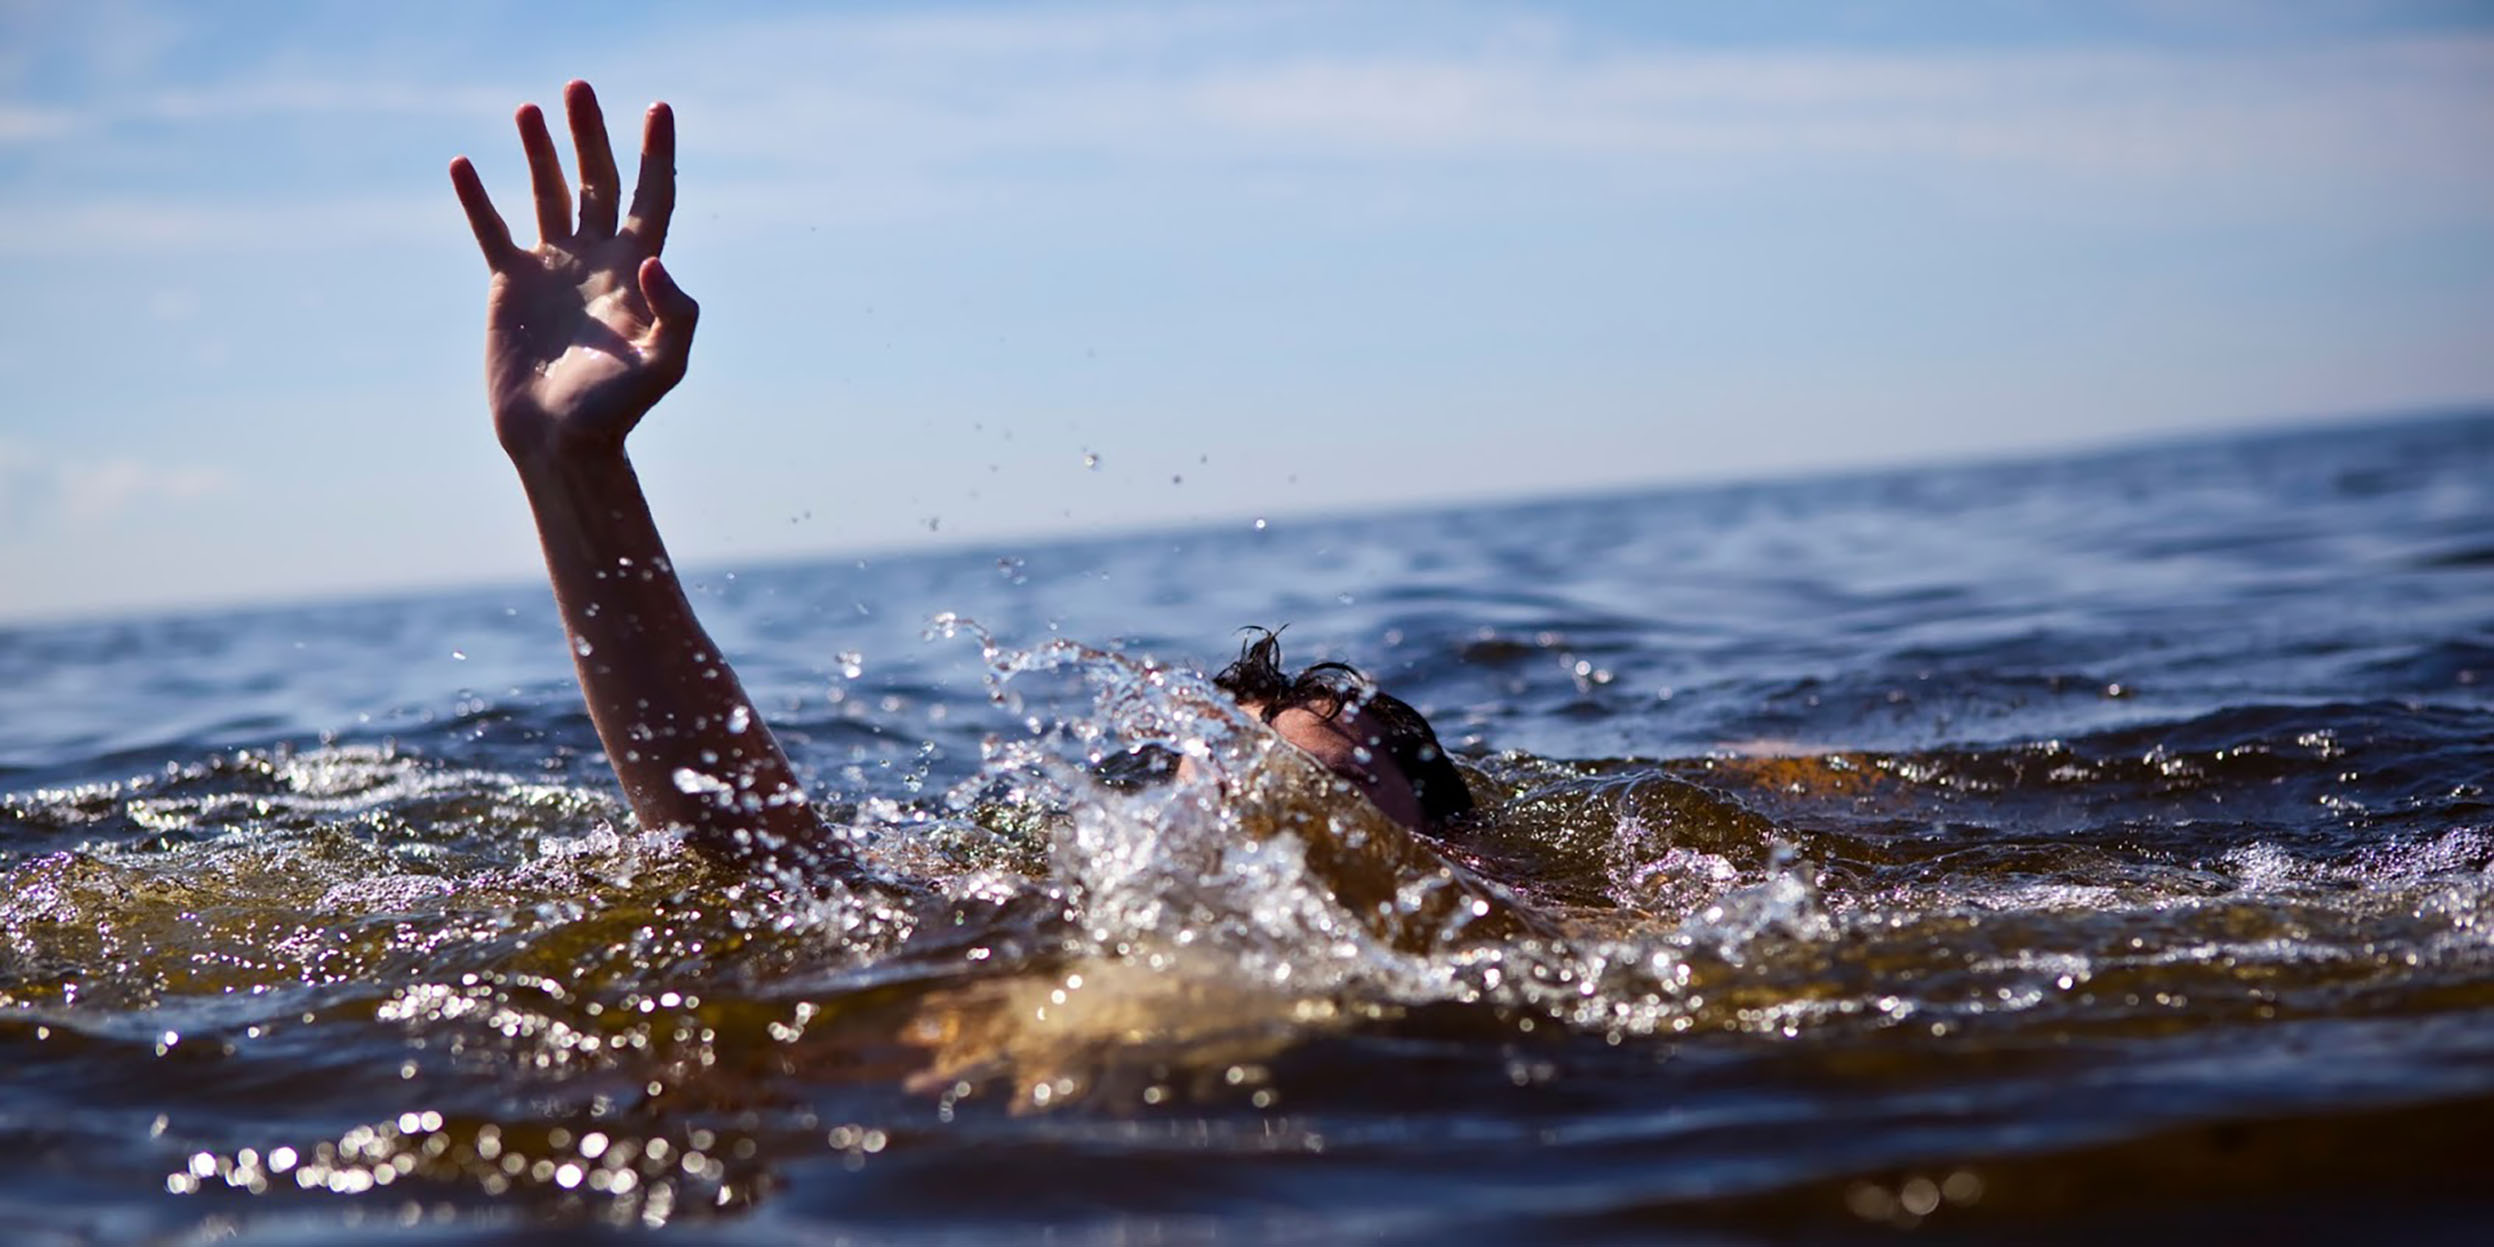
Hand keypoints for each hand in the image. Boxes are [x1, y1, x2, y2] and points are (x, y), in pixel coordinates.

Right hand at [450, 81, 694, 460]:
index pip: (652, 196)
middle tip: (578, 86)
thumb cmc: (615, 412)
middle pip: (597, 181)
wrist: (560, 441)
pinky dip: (478, 199)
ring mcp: (553, 270)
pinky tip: (464, 165)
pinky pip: (492, 230)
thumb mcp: (662, 367)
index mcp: (637, 271)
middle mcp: (597, 261)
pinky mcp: (510, 285)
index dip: (656, 153)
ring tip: (530, 108)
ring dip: (540, 152)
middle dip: (590, 134)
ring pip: (547, 195)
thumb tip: (656, 260)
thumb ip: (674, 314)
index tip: (659, 108)